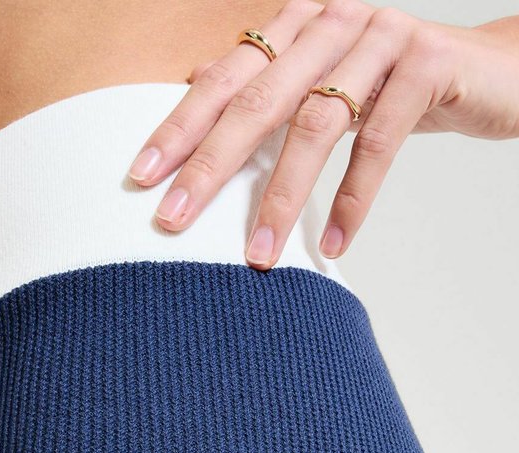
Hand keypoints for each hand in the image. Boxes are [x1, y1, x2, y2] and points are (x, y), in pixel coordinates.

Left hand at [127, 1, 518, 266]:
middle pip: (256, 99)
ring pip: (315, 124)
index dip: (180, 127)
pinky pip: (380, 143)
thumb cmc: (393, 85)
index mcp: (296, 23)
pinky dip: (353, 200)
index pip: (224, 77)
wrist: (491, 69)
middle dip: (209, 164)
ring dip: (281, 198)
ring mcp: (380, 38)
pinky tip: (331, 244)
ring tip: (257, 257)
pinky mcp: (426, 64)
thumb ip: (267, 86)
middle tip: (174, 218)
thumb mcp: (324, 83)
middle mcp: (331, 21)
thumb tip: (193, 93)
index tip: (141, 177)